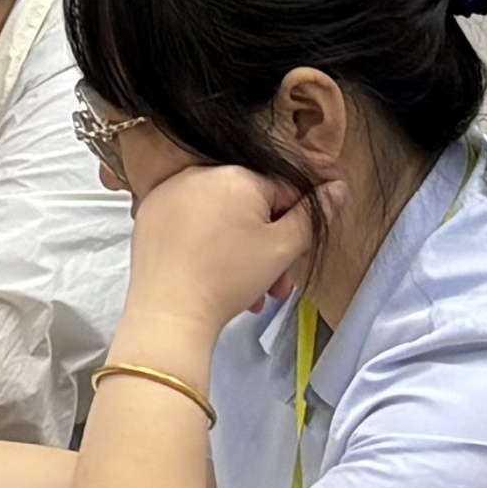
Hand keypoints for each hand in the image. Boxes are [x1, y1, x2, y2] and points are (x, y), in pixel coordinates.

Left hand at [119, 160, 311, 348]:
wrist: (169, 313)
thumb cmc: (228, 278)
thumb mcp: (283, 248)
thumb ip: (312, 215)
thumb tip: (337, 187)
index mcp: (235, 174)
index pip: (282, 192)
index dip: (294, 227)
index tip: (294, 258)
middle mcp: (198, 174)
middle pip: (249, 208)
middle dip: (268, 248)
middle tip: (275, 284)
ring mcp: (168, 194)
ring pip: (221, 220)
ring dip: (242, 254)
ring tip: (249, 292)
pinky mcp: (149, 215)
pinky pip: (192, 225)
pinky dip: (208, 248)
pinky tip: (217, 279)